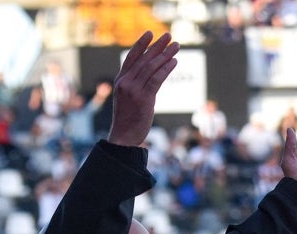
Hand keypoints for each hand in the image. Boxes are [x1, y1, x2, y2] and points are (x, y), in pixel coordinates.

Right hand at [107, 32, 180, 147]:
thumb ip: (136, 85)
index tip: (150, 33)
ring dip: (165, 55)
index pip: (131, 57)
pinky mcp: (143, 99)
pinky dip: (166, 69)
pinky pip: (156, 79)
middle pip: (144, 59)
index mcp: (120, 81)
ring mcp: (134, 90)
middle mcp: (125, 82)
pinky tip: (174, 62)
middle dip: (158, 46)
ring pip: (151, 67)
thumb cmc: (127, 120)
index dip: (141, 44)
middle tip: (169, 36)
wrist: (123, 137)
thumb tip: (151, 75)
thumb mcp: (127, 98)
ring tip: (176, 47)